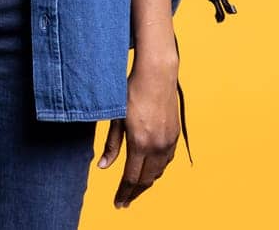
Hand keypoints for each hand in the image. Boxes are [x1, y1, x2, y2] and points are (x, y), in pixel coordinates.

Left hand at [97, 57, 179, 208]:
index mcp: (140, 143)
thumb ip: (111, 145)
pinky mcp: (175, 135)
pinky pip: (167, 160)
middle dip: (135, 193)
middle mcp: (157, 146)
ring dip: (147, 182)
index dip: (123, 193)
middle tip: (124, 202)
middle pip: (146, 179)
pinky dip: (158, 169)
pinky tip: (151, 170)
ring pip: (159, 171)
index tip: (118, 204)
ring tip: (135, 188)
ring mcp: (168, 141)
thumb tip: (103, 167)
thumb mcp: (115, 117)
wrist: (157, 75)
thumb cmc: (131, 92)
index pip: (131, 178)